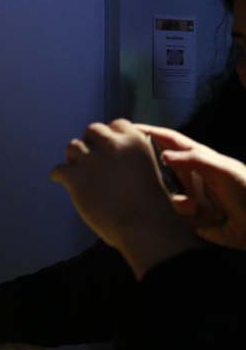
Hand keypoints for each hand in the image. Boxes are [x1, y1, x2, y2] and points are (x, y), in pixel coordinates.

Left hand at [49, 120, 202, 277]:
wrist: (145, 227)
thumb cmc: (152, 208)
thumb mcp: (150, 172)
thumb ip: (130, 160)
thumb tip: (112, 160)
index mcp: (135, 141)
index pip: (116, 125)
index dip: (110, 136)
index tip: (108, 148)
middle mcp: (113, 145)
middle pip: (92, 130)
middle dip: (90, 143)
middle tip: (90, 160)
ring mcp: (92, 160)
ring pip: (72, 146)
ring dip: (74, 158)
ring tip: (79, 172)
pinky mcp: (75, 176)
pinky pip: (58, 170)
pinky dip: (60, 177)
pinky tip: (65, 183)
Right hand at [139, 124, 245, 249]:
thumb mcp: (224, 170)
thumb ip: (195, 160)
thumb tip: (164, 154)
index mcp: (197, 158)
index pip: (168, 140)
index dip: (148, 131)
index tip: (124, 128)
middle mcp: (189, 175)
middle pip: (157, 167)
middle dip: (148, 172)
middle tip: (131, 175)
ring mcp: (188, 196)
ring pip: (162, 194)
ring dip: (175, 203)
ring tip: (196, 209)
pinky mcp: (188, 217)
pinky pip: (171, 215)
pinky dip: (181, 219)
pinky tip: (199, 222)